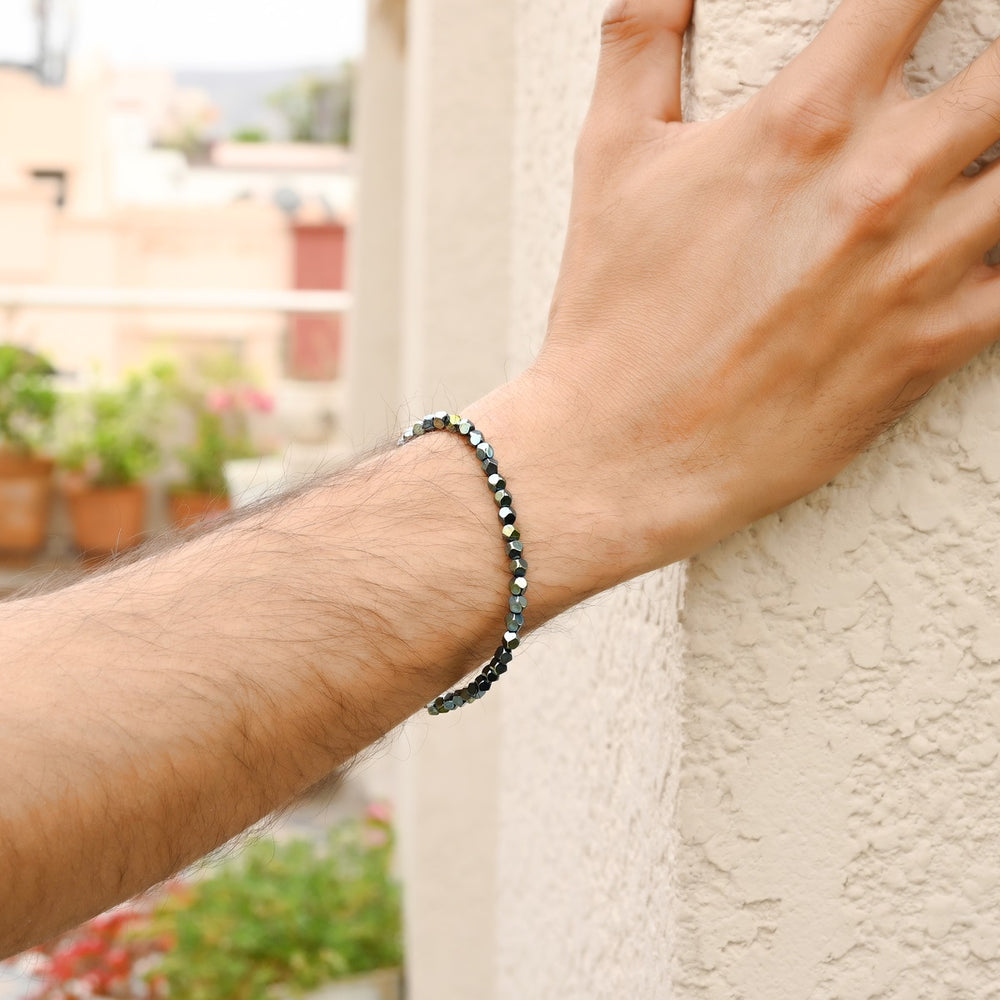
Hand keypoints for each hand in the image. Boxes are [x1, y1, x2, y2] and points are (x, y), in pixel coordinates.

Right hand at [522, 0, 999, 587]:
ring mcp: (916, 268)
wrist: (624, 449)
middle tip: (976, 74)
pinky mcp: (929, 348)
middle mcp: (880, 180)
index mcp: (805, 118)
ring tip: (972, 161)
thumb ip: (641, 39)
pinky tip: (988, 245)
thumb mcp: (610, 156)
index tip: (921, 9)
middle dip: (998, 58)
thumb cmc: (613, 315)